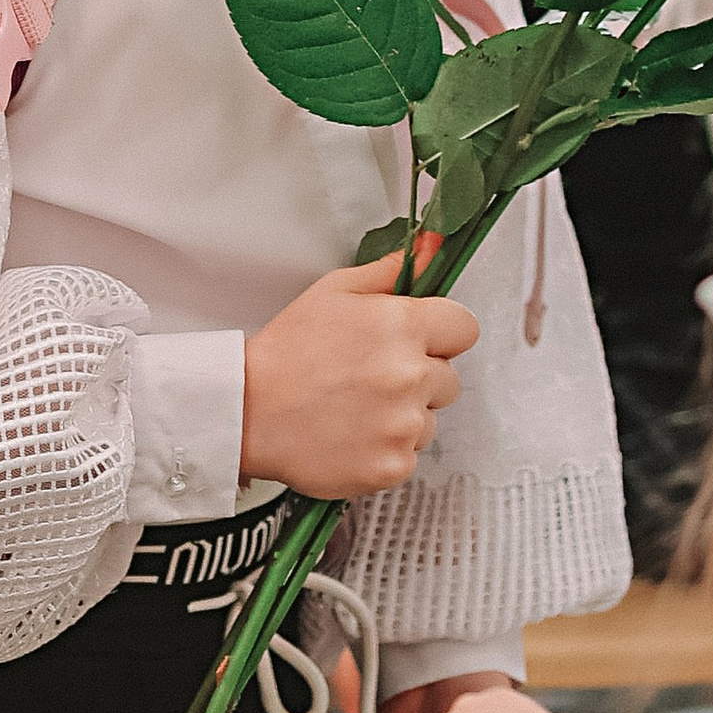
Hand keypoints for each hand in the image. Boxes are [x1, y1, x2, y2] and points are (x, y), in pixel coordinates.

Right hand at [239, 257, 477, 498]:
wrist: (247, 412)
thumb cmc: (286, 352)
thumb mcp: (334, 292)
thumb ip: (390, 272)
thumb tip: (431, 248)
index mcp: (403, 325)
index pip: (464, 328)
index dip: (441, 335)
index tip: (419, 342)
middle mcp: (411, 375)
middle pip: (449, 379)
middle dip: (420, 378)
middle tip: (372, 378)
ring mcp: (404, 424)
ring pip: (430, 420)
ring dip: (403, 417)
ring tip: (356, 410)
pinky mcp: (393, 465)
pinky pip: (410, 456)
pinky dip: (385, 450)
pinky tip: (352, 436)